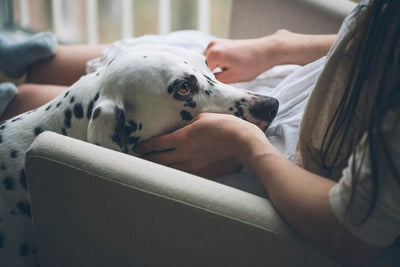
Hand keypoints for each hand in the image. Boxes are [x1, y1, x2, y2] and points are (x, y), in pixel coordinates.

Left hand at [135, 113, 269, 177]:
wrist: (244, 144)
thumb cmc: (226, 126)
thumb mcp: (203, 118)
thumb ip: (188, 125)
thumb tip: (182, 130)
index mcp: (182, 138)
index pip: (156, 144)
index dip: (144, 146)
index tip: (138, 147)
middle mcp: (183, 154)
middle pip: (158, 159)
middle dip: (147, 159)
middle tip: (139, 159)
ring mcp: (192, 166)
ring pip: (168, 170)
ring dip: (158, 169)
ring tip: (150, 168)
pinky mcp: (202, 174)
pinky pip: (182, 176)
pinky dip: (173, 175)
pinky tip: (170, 174)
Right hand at [204, 30, 336, 83]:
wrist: (266, 50)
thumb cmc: (252, 64)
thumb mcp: (232, 78)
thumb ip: (215, 82)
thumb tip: (205, 86)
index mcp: (213, 54)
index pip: (200, 73)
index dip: (204, 83)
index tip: (208, 91)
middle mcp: (211, 46)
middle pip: (201, 67)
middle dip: (206, 76)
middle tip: (214, 87)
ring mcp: (215, 43)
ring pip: (206, 63)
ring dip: (210, 71)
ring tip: (220, 79)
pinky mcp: (220, 44)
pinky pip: (212, 58)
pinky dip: (215, 66)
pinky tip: (223, 72)